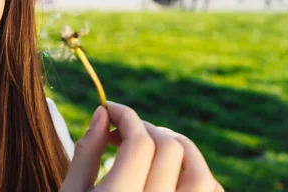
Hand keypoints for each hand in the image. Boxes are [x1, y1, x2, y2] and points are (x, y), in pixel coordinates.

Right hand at [60, 102, 223, 191]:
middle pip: (171, 150)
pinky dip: (198, 179)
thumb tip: (104, 114)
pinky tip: (171, 176)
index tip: (110, 109)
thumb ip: (85, 153)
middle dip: (148, 128)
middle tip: (124, 130)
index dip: (126, 116)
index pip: (139, 142)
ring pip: (202, 175)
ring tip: (152, 147)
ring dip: (179, 149)